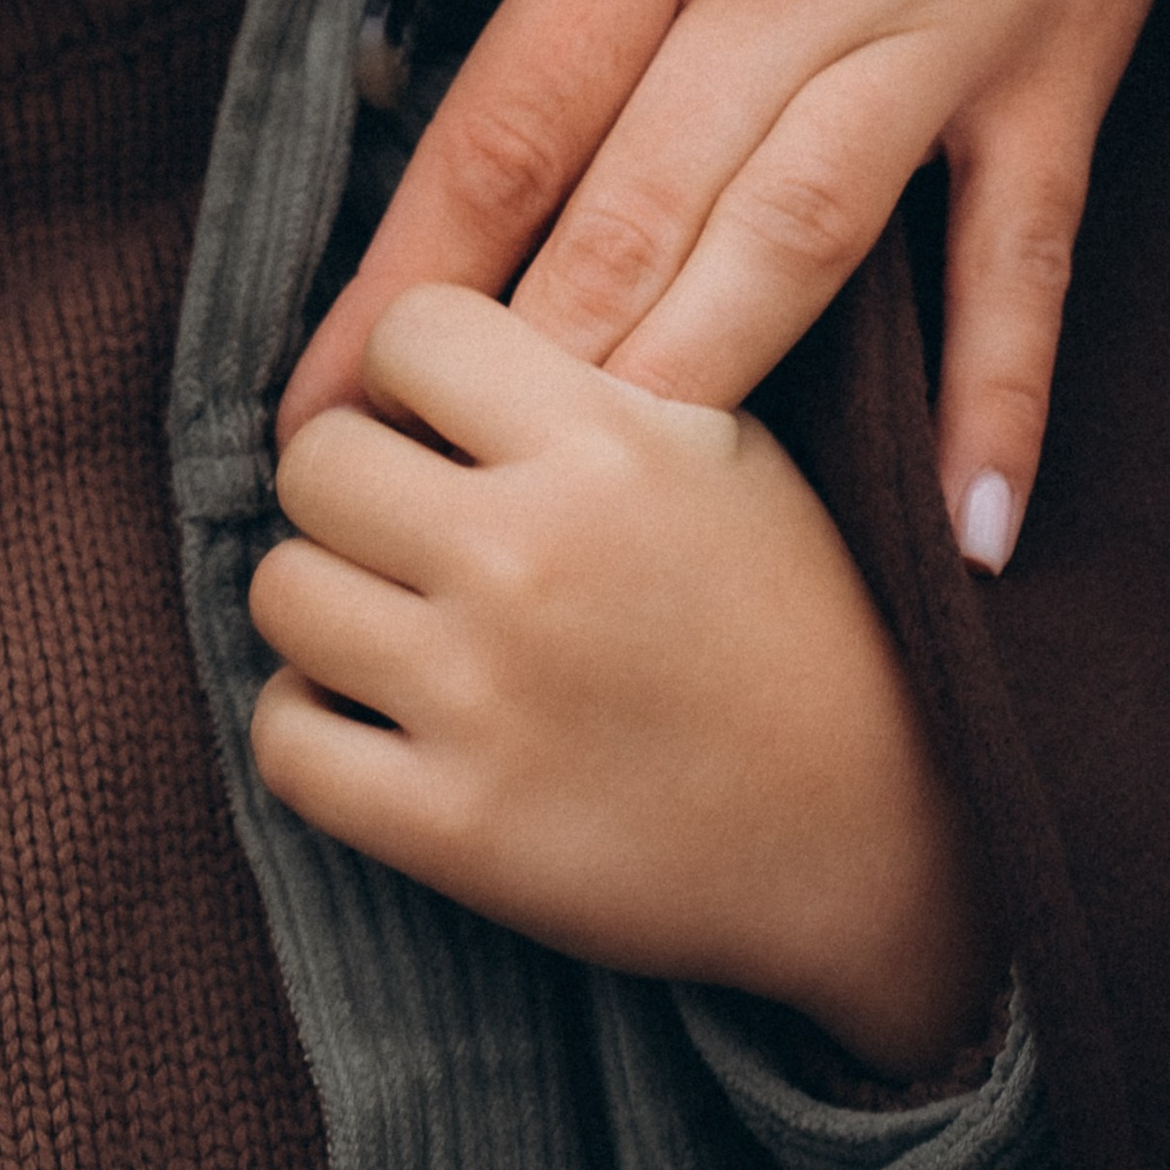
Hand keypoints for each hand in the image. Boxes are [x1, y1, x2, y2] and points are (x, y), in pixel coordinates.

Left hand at [253, 286, 996, 1074]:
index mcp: (608, 441)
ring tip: (403, 626)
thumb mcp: (730, 448)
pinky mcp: (455, 828)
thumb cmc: (802, 624)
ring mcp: (484, 697)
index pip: (404, 330)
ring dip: (330, 606)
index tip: (449, 427)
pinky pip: (281, 737)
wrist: (888, 839)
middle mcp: (530, 555)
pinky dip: (314, 729)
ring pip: (281, 592)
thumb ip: (588, 372)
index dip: (413, 378)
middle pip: (316, 461)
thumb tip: (423, 330)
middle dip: (357, 491)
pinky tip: (387, 721)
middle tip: (415, 535)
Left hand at [283, 0, 1169, 565]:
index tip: (321, 405)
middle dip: (514, 392)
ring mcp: (936, 31)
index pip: (503, 132)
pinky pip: (1024, 249)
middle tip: (418, 518)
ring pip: (797, 258)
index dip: (402, 288)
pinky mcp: (1057, 52)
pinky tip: (969, 529)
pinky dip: (1000, 389)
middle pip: (631, 228)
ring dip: (698, 408)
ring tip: (608, 541)